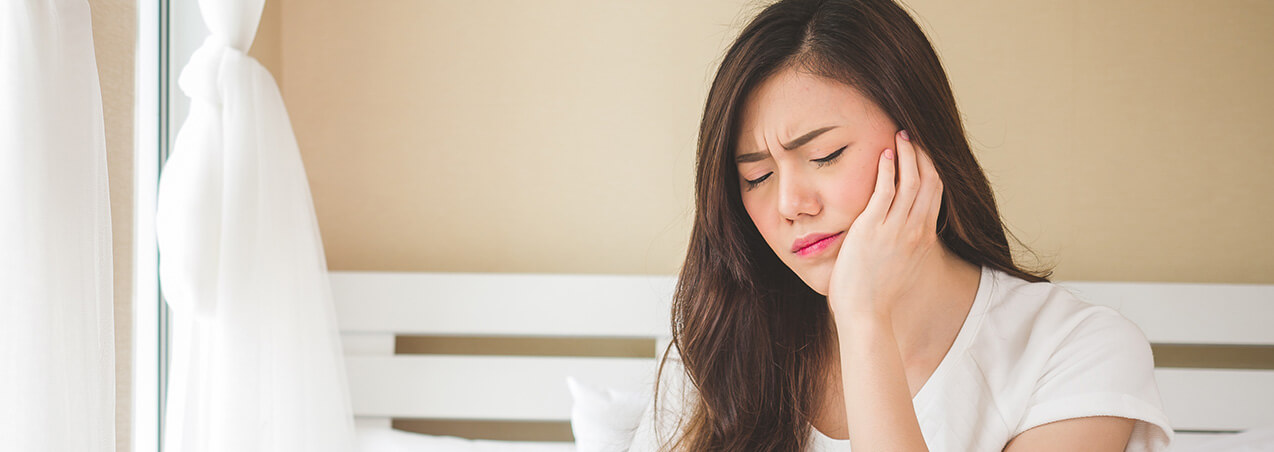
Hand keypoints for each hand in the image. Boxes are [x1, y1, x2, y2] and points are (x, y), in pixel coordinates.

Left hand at [827, 129, 944, 320]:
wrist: (866, 314)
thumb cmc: (877, 295)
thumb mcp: (901, 266)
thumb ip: (905, 245)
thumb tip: (899, 235)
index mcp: (923, 238)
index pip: (935, 192)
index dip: (930, 168)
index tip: (922, 151)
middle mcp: (914, 230)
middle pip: (928, 181)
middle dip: (921, 154)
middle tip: (912, 135)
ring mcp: (895, 229)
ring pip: (909, 181)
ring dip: (906, 154)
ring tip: (898, 135)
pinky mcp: (872, 229)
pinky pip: (884, 192)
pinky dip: (887, 170)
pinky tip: (883, 154)